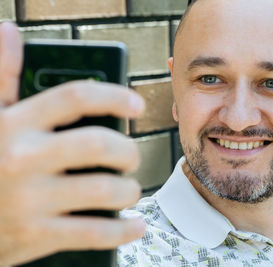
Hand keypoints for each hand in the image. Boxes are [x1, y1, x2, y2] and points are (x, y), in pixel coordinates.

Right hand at [0, 22, 145, 265]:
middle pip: (100, 145)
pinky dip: (122, 231)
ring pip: (103, 190)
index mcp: (14, 124)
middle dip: (128, 152)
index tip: (136, 105)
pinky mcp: (34, 236)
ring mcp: (29, 199)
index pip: (75, 97)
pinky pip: (93, 233)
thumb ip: (1, 76)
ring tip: (130, 190)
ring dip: (129, 191)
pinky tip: (134, 226)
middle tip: (132, 158)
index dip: (113, 96)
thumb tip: (8, 32)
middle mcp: (23, 158)